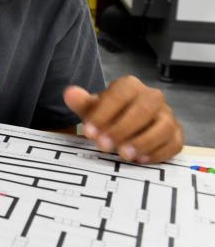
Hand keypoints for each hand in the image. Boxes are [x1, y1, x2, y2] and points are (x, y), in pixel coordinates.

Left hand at [63, 75, 182, 163]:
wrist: (124, 122)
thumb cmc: (107, 115)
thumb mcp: (91, 109)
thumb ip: (82, 102)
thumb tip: (70, 93)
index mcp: (130, 86)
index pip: (120, 94)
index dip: (104, 113)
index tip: (89, 132)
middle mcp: (152, 97)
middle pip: (143, 110)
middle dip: (122, 129)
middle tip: (103, 146)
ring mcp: (167, 116)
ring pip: (163, 126)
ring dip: (143, 142)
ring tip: (124, 155)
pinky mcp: (175, 135)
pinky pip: (174, 143)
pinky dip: (159, 153)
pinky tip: (141, 160)